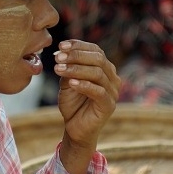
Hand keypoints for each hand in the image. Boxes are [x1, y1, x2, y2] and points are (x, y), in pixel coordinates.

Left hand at [54, 40, 119, 173]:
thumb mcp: (68, 81)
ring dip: (76, 69)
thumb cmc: (73, 103)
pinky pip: (99, 92)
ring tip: (59, 69)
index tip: (61, 46)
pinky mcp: (109, 105)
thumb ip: (68, 68)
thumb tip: (62, 52)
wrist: (75, 128)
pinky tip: (71, 83)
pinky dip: (84, 85)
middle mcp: (112, 77)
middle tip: (59, 57)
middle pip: (98, 59)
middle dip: (76, 56)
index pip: (95, 50)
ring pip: (98, 73)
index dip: (78, 46)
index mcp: (105, 68)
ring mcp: (113, 92)